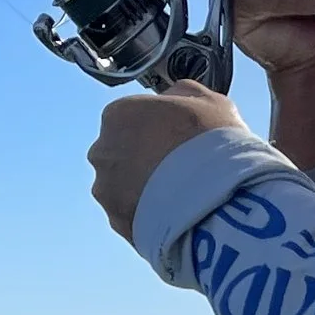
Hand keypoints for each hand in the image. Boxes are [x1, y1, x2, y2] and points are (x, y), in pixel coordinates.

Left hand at [88, 78, 238, 242]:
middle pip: (123, 151)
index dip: (160, 127)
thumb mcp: (208, 100)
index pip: (133, 116)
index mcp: (117, 114)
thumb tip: (173, 95)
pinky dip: (148, 213)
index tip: (179, 137)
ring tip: (180, 194)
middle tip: (180, 166)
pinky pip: (131, 214)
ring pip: (123, 186)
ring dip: (145, 188)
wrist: (213, 202)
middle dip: (147, 158)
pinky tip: (175, 212)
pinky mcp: (115, 222)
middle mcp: (101, 151)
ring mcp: (105, 189)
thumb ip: (182, 92)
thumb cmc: (210, 145)